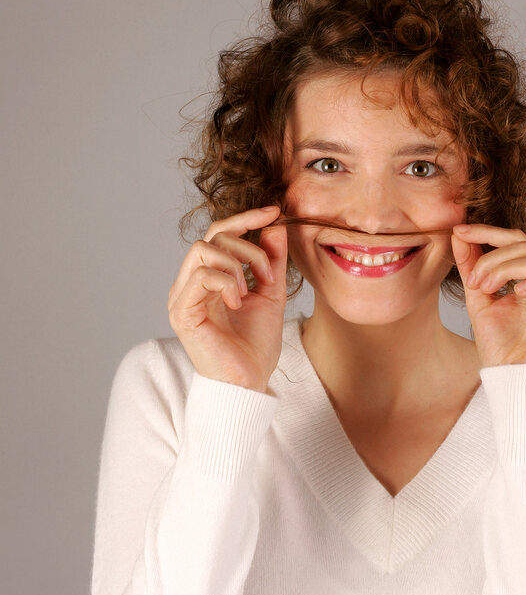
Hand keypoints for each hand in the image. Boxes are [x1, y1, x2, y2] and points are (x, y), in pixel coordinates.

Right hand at [168, 205, 287, 390]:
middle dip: (248, 247)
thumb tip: (275, 224)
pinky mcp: (181, 311)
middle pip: (213, 236)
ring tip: (251, 291)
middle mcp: (190, 283)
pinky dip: (226, 282)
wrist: (249, 382)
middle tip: (269, 274)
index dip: (246, 218)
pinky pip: (200, 275)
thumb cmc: (255, 346)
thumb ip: (271, 260)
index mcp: (208, 278)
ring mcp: (182, 296)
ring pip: (203, 250)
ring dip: (236, 264)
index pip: (219, 233)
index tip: (274, 211)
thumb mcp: (271, 294)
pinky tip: (237, 303)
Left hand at [450, 224, 525, 366]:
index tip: (459, 231)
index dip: (488, 232)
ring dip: (505, 270)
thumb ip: (472, 269)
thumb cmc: (501, 345)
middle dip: (492, 256)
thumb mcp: (478, 300)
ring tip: (485, 288)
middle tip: (473, 278)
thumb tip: (459, 235)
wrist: (511, 381)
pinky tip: (515, 292)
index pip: (515, 241)